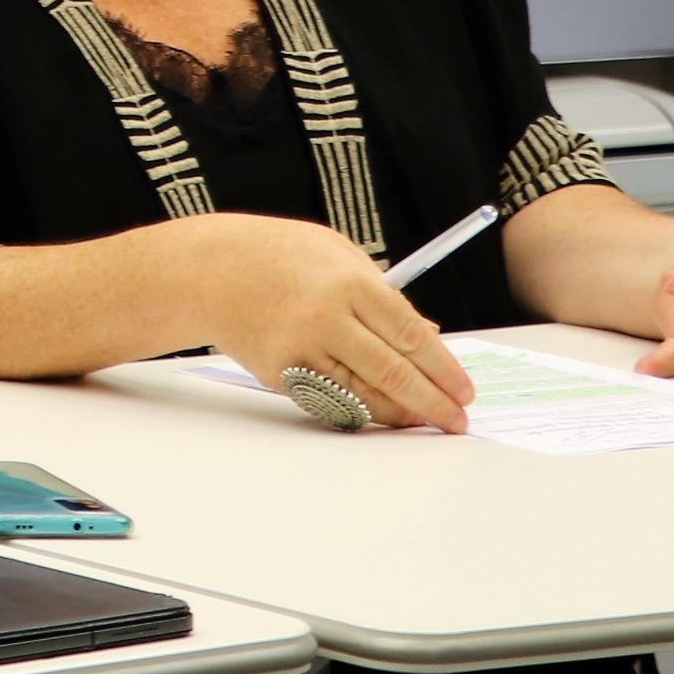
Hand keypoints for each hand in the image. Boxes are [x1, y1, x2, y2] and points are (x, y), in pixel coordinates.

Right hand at [189, 213, 475, 432]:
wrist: (209, 270)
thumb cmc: (277, 255)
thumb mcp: (336, 253)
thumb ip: (381, 292)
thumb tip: (425, 333)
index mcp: (349, 282)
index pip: (411, 335)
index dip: (444, 368)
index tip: (464, 389)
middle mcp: (327, 318)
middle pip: (395, 372)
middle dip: (433, 402)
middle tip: (456, 419)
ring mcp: (302, 349)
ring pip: (365, 395)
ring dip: (401, 413)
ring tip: (425, 421)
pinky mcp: (282, 372)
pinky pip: (332, 398)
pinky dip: (361, 408)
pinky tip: (381, 411)